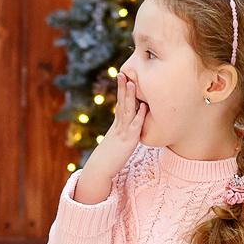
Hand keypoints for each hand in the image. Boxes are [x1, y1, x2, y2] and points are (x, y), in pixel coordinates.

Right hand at [74, 71, 148, 204]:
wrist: (99, 170)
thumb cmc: (108, 158)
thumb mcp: (115, 143)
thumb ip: (121, 134)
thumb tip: (127, 129)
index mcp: (116, 125)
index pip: (119, 104)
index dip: (122, 91)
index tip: (123, 77)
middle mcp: (118, 126)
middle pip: (121, 103)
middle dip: (123, 88)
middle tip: (123, 73)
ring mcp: (122, 133)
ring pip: (127, 111)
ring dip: (130, 97)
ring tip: (132, 83)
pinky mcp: (128, 142)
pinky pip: (134, 127)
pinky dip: (139, 117)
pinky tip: (144, 108)